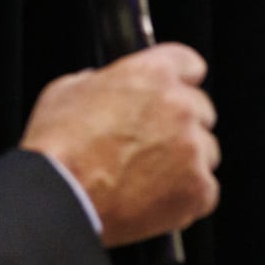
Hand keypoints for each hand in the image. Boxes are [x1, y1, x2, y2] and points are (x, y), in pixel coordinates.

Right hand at [20, 43, 219, 246]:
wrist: (60, 200)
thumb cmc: (58, 149)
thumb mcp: (66, 91)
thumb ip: (98, 82)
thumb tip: (100, 86)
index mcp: (152, 74)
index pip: (189, 64)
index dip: (179, 80)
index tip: (174, 93)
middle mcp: (180, 106)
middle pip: (201, 110)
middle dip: (180, 125)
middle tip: (150, 145)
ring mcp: (193, 148)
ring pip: (206, 151)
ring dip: (185, 161)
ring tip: (146, 178)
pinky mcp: (198, 188)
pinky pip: (205, 190)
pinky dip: (185, 197)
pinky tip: (153, 199)